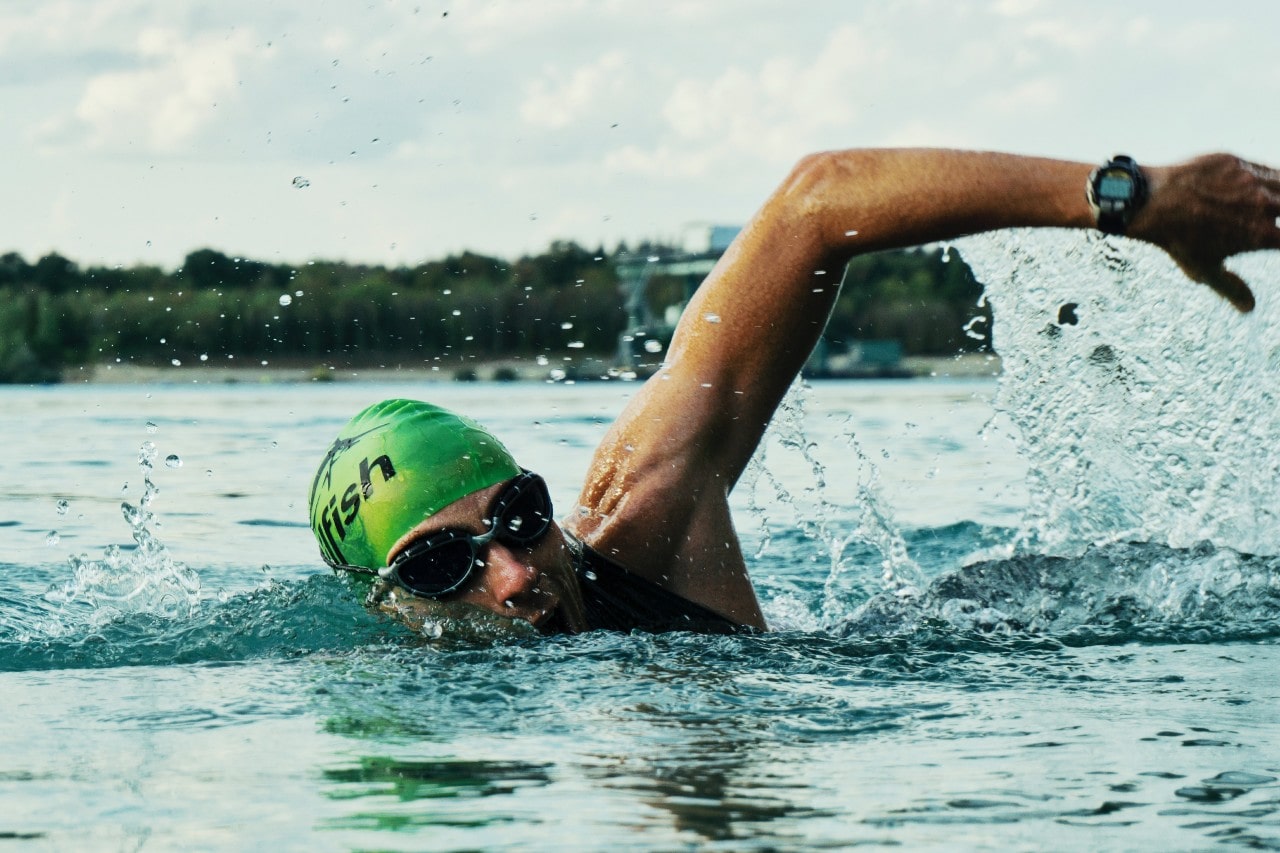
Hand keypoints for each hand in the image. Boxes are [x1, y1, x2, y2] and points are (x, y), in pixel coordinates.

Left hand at [1135, 154, 1279, 311]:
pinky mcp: (1237, 162)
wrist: (1150, 203)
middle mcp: (1263, 205)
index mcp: (1261, 235)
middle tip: (1273, 223)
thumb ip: (1231, 288)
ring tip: (1274, 204)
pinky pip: (1265, 168)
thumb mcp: (1204, 269)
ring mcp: (1252, 181)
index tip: (1276, 242)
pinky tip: (1268, 185)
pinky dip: (1271, 177)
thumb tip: (1249, 308)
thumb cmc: (1176, 240)